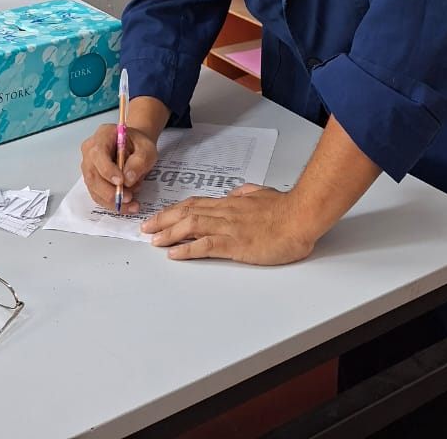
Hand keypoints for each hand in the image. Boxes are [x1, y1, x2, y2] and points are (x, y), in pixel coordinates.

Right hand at [80, 122, 158, 213]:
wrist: (135, 148)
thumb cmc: (139, 145)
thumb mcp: (146, 149)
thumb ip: (138, 161)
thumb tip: (128, 180)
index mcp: (102, 135)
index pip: (98, 153)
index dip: (107, 169)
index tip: (121, 181)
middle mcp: (90, 150)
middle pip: (92, 174)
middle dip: (110, 191)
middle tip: (128, 198)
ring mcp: (89, 166)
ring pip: (94, 188)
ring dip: (112, 200)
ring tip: (132, 203)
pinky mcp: (92, 181)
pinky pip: (98, 195)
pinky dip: (113, 204)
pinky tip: (128, 206)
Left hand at [140, 183, 316, 264]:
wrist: (300, 216)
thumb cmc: (285, 208)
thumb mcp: (262, 193)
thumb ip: (247, 194)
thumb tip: (237, 194)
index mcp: (231, 202)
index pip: (195, 203)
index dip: (174, 210)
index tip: (159, 216)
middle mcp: (225, 212)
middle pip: (187, 213)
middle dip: (163, 220)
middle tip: (146, 229)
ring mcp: (229, 227)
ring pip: (192, 226)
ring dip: (170, 233)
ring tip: (154, 242)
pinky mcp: (236, 244)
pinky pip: (206, 245)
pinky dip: (187, 249)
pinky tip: (175, 254)